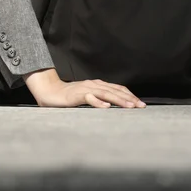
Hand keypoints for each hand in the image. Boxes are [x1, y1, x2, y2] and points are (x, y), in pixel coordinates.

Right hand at [24, 69, 144, 108]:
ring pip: (105, 93)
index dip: (129, 95)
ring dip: (118, 99)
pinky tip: (105, 106)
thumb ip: (99, 99)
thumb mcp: (87, 97)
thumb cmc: (68, 96)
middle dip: (129, 98)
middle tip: (140, 106)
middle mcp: (93, 84)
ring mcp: (85, 89)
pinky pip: (88, 97)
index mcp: (97, 85)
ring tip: (129, 106)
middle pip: (114, 90)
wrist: (49, 91)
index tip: (140, 104)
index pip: (117, 88)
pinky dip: (98, 101)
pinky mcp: (76, 95)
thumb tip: (113, 105)